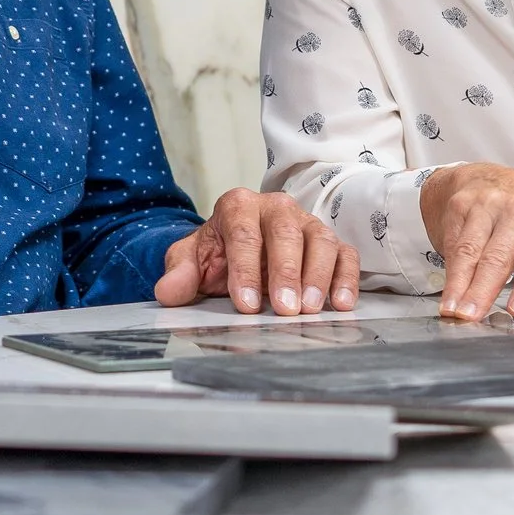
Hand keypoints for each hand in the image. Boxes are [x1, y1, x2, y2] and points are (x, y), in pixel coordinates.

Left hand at [153, 188, 357, 314]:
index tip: (246, 304)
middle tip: (285, 309)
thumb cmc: (218, 253)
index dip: (245, 269)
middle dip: (285, 272)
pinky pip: (345, 253)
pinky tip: (342, 303)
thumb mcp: (192, 260)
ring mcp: (306, 222)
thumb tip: (167, 291)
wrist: (236, 248)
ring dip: (317, 275)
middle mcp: (275, 207)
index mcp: (238, 206)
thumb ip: (179, 272)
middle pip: (285, 233)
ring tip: (310, 309)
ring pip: (320, 239)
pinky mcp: (329, 240)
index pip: (243, 233)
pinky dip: (346, 277)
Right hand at [417, 164, 513, 320]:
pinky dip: (450, 274)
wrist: (496, 181)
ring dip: (461, 285)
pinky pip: (454, 244)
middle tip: (473, 316)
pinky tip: (448, 295)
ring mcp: (487, 204)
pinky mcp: (462, 205)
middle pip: (498, 257)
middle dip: (484, 290)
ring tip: (456, 311)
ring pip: (471, 252)